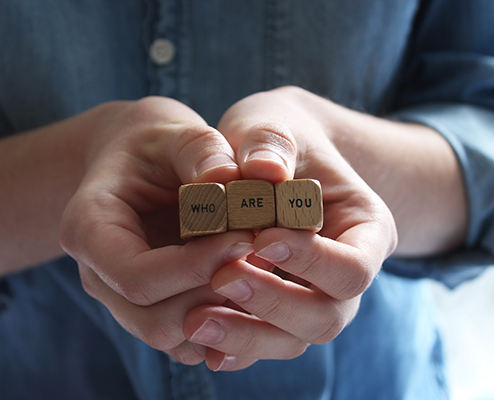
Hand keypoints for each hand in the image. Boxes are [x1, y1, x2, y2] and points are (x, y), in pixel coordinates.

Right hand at [60, 97, 255, 363]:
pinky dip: (223, 323)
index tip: (246, 238)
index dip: (196, 266)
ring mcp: (121, 298)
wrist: (140, 162)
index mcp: (89, 229)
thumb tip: (227, 177)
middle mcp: (97, 274)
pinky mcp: (149, 308)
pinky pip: (186, 339)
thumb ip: (200, 149)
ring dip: (223, 314)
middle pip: (153, 320)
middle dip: (214, 295)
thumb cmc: (156, 145)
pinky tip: (251, 289)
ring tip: (261, 271)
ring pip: (172, 337)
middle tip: (262, 258)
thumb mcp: (175, 132)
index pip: (136, 276)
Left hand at [183, 87, 397, 370]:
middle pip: (327, 316)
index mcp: (364, 229)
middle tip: (222, 278)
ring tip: (195, 320)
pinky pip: (261, 340)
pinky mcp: (275, 310)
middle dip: (275, 304)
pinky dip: (232, 345)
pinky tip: (197, 339)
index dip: (312, 261)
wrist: (265, 158)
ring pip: (293, 340)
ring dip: (246, 336)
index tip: (260, 238)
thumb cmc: (273, 138)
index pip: (353, 266)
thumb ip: (270, 141)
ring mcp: (310, 296)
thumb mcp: (272, 124)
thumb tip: (266, 171)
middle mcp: (343, 273)